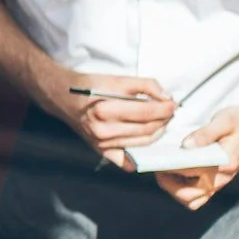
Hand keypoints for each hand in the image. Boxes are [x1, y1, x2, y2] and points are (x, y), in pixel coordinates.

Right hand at [55, 72, 174, 165]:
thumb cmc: (90, 86)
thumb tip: (167, 97)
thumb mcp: (117, 79)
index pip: (146, 112)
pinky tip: (147, 146)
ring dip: (158, 132)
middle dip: (164, 120)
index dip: (165, 108)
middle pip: (147, 129)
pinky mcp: (101, 151)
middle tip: (171, 112)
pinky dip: (139, 156)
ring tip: (162, 121)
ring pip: (142, 142)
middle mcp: (103, 130)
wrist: (65, 98)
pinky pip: (126, 159)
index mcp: (105, 109)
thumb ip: (145, 85)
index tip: (174, 103)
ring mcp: (102, 143)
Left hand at [155, 103, 238, 210]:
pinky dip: (183, 191)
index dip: (170, 168)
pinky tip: (175, 174)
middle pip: (189, 196)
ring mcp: (219, 183)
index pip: (190, 172)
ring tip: (164, 172)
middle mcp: (222, 178)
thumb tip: (185, 145)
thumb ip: (205, 133)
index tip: (158, 159)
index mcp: (224, 163)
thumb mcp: (225, 119)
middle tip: (157, 167)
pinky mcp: (217, 183)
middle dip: (168, 185)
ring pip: (192, 200)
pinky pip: (197, 196)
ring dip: (175, 191)